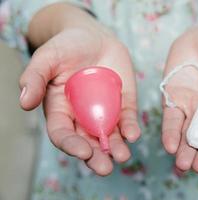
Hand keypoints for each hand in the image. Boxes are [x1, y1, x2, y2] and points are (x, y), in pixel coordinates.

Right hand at [19, 28, 140, 175]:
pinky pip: (127, 118)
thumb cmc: (66, 46)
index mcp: (61, 110)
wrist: (93, 36)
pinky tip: (133, 134)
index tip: (83, 151)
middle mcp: (83, 116)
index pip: (63, 134)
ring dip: (116, 147)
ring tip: (123, 156)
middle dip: (96, 156)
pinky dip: (131, 127)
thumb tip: (24, 102)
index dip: (71, 145)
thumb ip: (34, 77)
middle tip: (105, 168)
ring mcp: (105, 111)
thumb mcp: (47, 58)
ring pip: (110, 135)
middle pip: (88, 141)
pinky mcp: (123, 103)